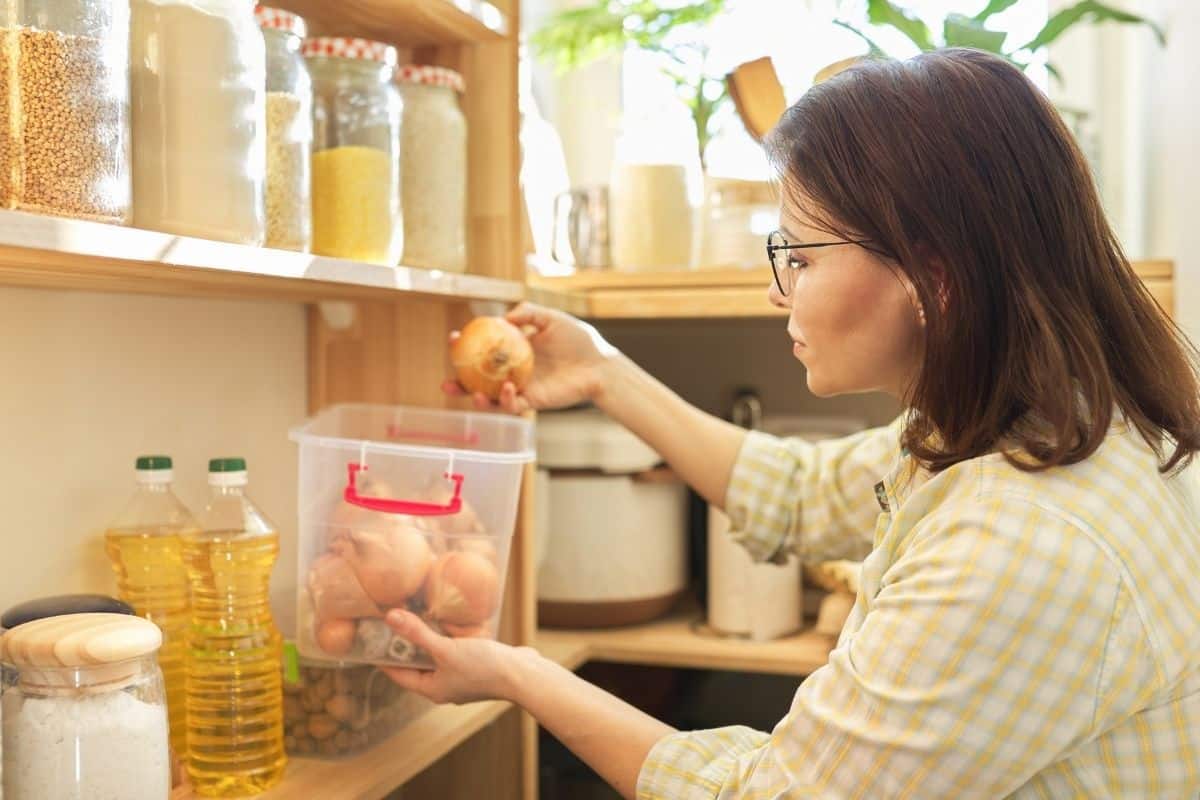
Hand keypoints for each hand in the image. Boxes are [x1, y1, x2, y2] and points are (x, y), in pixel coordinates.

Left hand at [380, 609, 531, 704]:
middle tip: (394, 623)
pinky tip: (450, 623)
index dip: (384, 657)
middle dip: (407, 645)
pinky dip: (450, 639)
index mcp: (432, 689)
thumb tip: (389, 617)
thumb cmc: (483, 667)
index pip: (399, 674)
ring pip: (438, 657)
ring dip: (429, 640)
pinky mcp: (477, 668)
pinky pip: (456, 653)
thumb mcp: (445, 648)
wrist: (523, 675)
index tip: (372, 639)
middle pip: (418, 665)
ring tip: (418, 618)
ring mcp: (462, 678)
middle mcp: (445, 687)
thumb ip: (418, 633)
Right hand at [444, 302, 617, 413]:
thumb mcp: (551, 318)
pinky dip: (505, 400)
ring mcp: (521, 388)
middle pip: (478, 380)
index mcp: (512, 350)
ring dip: (477, 399)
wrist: (599, 364)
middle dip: (458, 383)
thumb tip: (505, 317)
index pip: (481, 349)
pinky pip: (513, 405)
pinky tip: (506, 388)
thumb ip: (529, 313)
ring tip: (474, 393)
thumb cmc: (578, 339)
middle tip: (447, 381)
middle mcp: (512, 371)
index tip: (454, 338)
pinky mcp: (533, 402)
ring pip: (491, 399)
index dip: (464, 346)